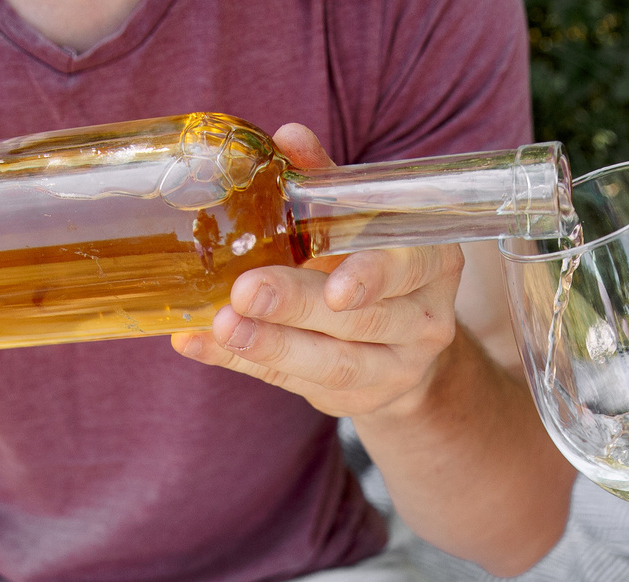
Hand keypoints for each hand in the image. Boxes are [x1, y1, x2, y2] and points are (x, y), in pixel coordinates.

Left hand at [168, 124, 462, 420]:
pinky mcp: (351, 398)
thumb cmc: (375, 259)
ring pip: (331, 363)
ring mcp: (392, 368)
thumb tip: (289, 137)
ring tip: (219, 325)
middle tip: (244, 292)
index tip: (336, 290)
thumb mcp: (362, 220)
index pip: (410, 269)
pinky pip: (290, 381)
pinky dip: (239, 361)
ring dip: (269, 344)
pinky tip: (196, 343)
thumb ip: (328, 185)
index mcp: (432, 262)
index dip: (373, 278)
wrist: (402, 344)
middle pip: (360, 320)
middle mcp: (423, 321)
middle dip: (298, 308)